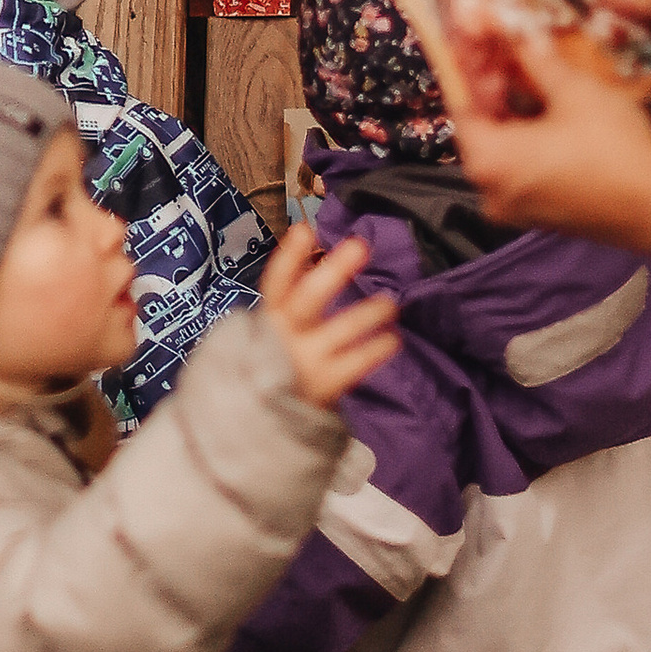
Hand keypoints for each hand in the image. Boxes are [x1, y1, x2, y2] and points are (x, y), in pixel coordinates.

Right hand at [259, 228, 399, 408]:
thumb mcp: (270, 333)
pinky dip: (375, 349)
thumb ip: (288, 303)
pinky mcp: (325, 384)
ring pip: (340, 330)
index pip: (275, 284)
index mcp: (268, 321)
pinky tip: (392, 339)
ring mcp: (305, 361)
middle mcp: (283, 337)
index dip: (289, 257)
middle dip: (332, 272)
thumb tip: (310, 259)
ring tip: (390, 303)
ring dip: (367, 313)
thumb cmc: (272, 363)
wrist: (258, 420)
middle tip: (359, 247)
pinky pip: (356, 362)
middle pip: (307, 300)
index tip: (305, 230)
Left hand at [448, 24, 650, 251]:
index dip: (472, 69)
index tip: (481, 43)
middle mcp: (490, 191)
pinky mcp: (542, 216)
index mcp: (487, 161)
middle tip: (509, 55)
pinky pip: (523, 170)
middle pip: (481, 129)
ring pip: (503, 150)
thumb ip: (537, 60)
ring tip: (536, 79)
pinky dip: (530, 142)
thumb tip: (520, 35)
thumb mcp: (574, 91)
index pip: (461, 105)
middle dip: (495, 90)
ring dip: (515, 114)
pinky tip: (553, 116)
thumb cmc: (614, 150)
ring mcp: (516, 209)